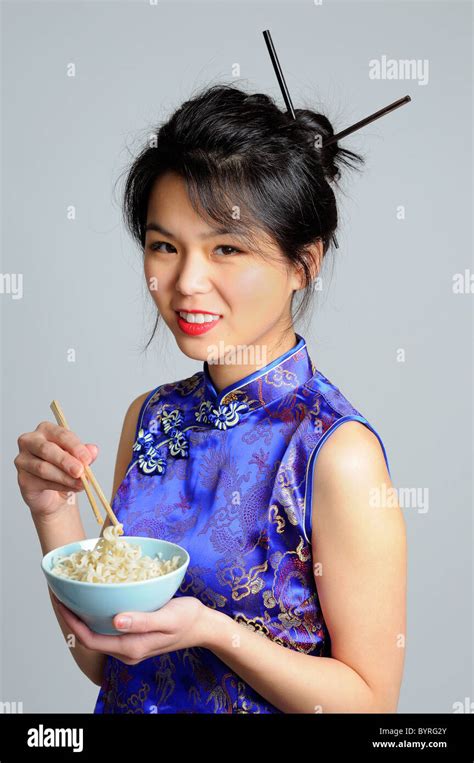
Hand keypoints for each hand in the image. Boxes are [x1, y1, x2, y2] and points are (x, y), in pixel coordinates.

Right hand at [14, 421, 97, 517]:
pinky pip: (41, 482)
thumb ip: (85, 454)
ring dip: (64, 477)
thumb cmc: (65, 469)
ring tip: (80, 484)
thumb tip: (93, 450)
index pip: (61, 434)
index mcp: (46, 430)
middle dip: (66, 461)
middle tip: (81, 471)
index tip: (87, 459)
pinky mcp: (22, 478)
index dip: (75, 447)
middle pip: (47, 449)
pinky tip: (70, 488)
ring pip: (43, 468)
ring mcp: (23, 460)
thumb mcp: (79, 460)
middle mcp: (30, 441)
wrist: (54, 494)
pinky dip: (59, 486)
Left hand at [52, 593, 213, 664]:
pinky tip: (95, 601)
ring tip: (72, 595)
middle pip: (89, 638)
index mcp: (131, 647)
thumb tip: (116, 621)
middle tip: (60, 594)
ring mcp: (130, 646)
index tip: (60, 602)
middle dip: (72, 619)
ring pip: (97, 635)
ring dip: (82, 618)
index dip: (71, 623)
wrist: (204, 627)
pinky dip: (96, 617)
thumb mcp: (168, 617)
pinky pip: (107, 631)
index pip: (90, 639)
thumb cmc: (188, 619)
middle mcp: (127, 651)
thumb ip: (143, 621)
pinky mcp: (134, 639)